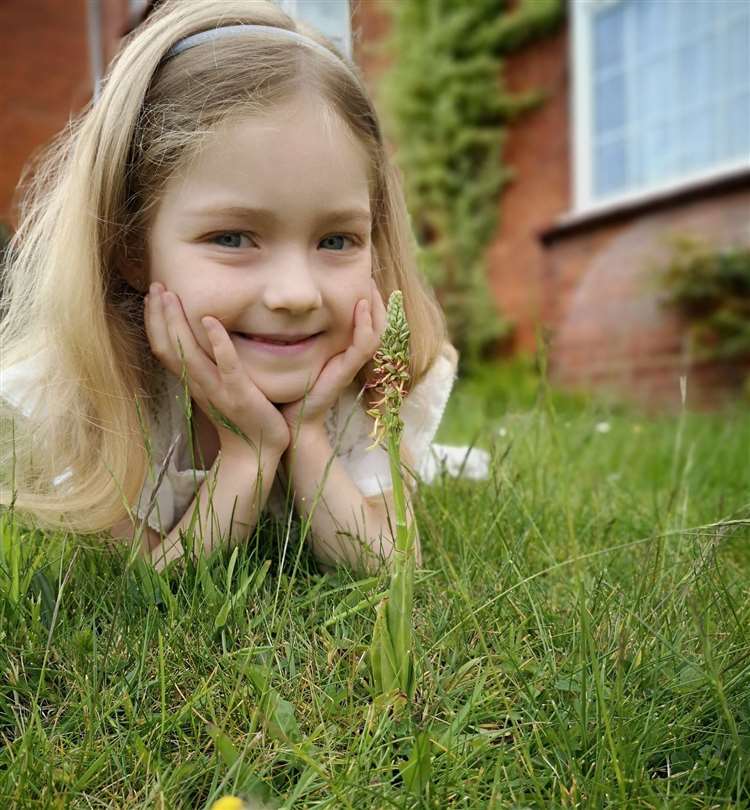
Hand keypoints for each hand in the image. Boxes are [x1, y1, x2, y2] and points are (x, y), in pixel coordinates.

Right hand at [144, 283, 289, 459]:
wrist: (257, 452)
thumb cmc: (241, 418)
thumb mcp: (219, 388)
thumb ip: (210, 365)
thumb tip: (203, 339)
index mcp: (193, 382)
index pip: (165, 348)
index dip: (155, 322)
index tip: (152, 295)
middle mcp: (199, 385)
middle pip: (168, 347)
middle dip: (160, 314)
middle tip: (156, 284)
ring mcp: (217, 390)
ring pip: (187, 353)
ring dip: (177, 322)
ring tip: (171, 295)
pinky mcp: (240, 394)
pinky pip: (225, 365)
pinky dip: (217, 342)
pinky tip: (211, 320)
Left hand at [281, 278, 386, 437]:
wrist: (292, 419)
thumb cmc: (293, 384)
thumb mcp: (299, 350)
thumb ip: (299, 330)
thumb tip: (288, 302)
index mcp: (346, 349)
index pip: (367, 319)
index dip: (370, 299)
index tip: (362, 276)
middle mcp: (353, 355)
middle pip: (379, 322)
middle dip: (377, 298)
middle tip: (370, 275)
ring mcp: (351, 363)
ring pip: (377, 331)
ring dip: (376, 307)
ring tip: (370, 285)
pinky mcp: (345, 371)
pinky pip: (364, 346)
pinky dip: (365, 325)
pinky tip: (360, 306)